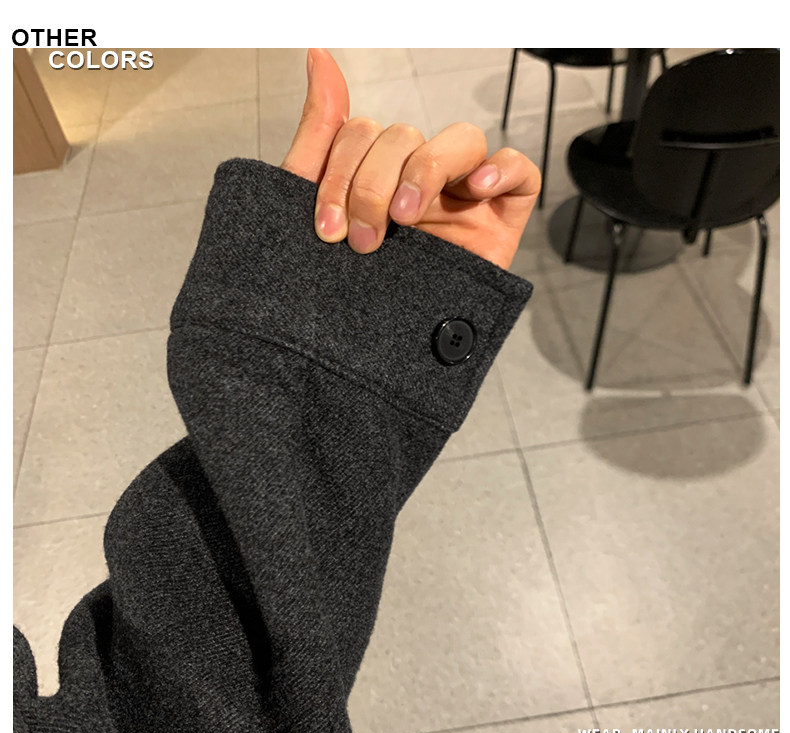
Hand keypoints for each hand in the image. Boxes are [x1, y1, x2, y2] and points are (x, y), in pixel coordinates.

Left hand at [281, 49, 539, 270]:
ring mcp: (459, 198)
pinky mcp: (500, 220)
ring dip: (426, 171)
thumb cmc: (346, 295)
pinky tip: (473, 191)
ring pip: (459, 139)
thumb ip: (319, 134)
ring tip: (408, 218)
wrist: (372, 363)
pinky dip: (500, 169)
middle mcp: (414, 182)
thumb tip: (318, 57)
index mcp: (371, 177)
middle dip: (374, 184)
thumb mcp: (312, 212)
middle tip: (363, 239)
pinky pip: (519, 172)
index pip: (360, 133)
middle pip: (404, 136)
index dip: (341, 172)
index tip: (326, 230)